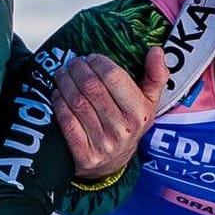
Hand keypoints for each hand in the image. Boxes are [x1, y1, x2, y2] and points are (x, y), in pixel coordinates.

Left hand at [55, 49, 168, 181]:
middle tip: (73, 63)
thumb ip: (156, 75)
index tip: (91, 58)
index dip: (98, 62)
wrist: (113, 163)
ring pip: (76, 102)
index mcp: (140, 113)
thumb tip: (157, 51)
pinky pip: (66, 122)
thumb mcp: (149, 102)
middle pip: (92, 87)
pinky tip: (57, 93)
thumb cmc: (130, 124)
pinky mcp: (85, 155)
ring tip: (63, 73)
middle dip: (77, 69)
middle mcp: (123, 129)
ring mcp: (103, 144)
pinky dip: (58, 103)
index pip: (114, 77)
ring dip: (65, 82)